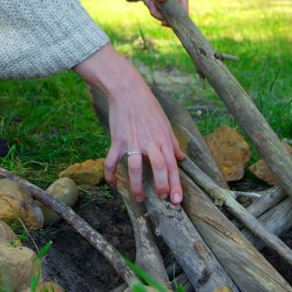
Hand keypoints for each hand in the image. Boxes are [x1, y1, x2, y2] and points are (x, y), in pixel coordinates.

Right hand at [102, 74, 186, 203]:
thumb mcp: (165, 123)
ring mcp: (132, 141)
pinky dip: (110, 173)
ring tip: (138, 198)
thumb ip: (173, 143)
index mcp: (163, 139)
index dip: (175, 184)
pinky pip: (111, 160)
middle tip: (161, 199)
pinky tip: (112, 184)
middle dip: (161, 185)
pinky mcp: (117, 140)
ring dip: (136, 185)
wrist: (128, 91)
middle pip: (158, 167)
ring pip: (134, 167)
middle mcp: (150, 142)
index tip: (176, 200)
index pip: (172, 165)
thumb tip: (181, 158)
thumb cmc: (149, 106)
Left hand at [139, 0, 188, 24]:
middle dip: (155, 9)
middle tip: (149, 0)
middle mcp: (174, 1)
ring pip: (155, 10)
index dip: (175, 21)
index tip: (163, 23)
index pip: (182, 14)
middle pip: (165, 15)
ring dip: (148, 0)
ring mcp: (165, 1)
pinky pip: (148, 3)